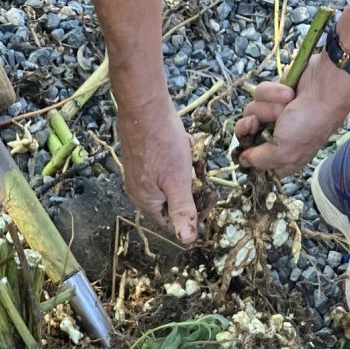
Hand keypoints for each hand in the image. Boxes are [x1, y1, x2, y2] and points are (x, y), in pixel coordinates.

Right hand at [116, 93, 197, 243]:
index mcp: (146, 202)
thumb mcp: (178, 181)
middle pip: (173, 203)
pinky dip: (177, 162)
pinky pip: (165, 170)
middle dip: (191, 189)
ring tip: (191, 156)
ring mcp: (139, 175)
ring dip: (186, 174)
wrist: (144, 108)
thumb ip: (183, 211)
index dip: (195, 215)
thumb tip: (187, 241)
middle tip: (201, 172)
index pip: (173, 223)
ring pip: (171, 185)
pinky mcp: (142, 160)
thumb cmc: (162, 143)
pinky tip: (182, 148)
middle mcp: (139, 192)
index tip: (210, 197)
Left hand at [234, 52, 349, 175]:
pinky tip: (289, 93)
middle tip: (258, 122)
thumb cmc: (308, 123)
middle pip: (245, 134)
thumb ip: (259, 160)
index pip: (254, 161)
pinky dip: (273, 92)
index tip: (247, 149)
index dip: (248, 154)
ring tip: (286, 105)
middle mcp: (277, 137)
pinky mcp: (275, 95)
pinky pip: (259, 94)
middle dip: (250, 125)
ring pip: (250, 111)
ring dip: (267, 107)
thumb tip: (242, 161)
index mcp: (282, 158)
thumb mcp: (284, 151)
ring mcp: (275, 115)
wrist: (326, 87)